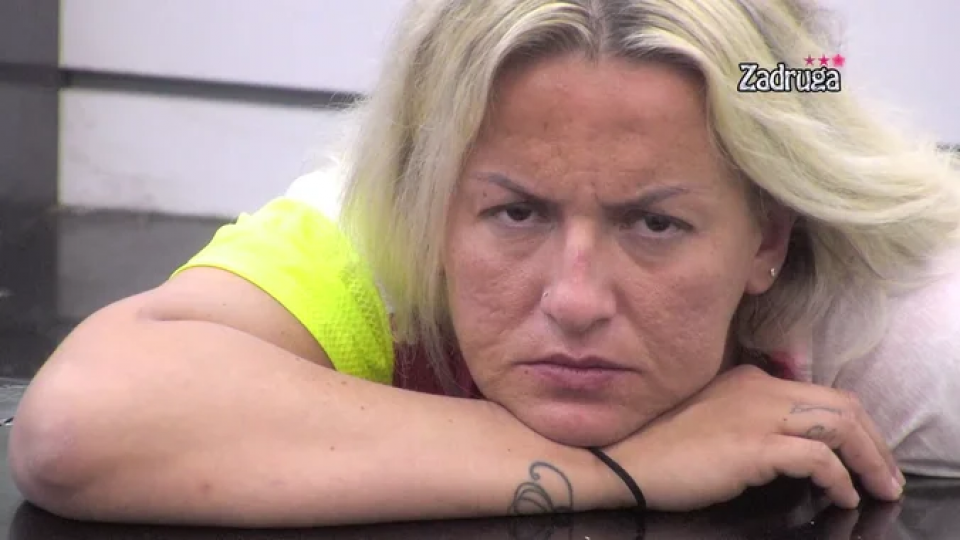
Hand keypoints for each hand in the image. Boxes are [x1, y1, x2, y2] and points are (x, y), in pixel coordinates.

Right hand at [604, 365, 905, 510]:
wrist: (624, 459)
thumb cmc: (662, 445)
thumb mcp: (712, 417)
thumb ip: (747, 416)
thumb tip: (785, 441)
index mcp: (750, 379)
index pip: (820, 393)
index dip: (854, 425)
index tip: (865, 453)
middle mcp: (759, 388)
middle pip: (841, 404)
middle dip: (874, 442)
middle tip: (886, 475)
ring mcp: (757, 414)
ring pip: (838, 425)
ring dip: (869, 460)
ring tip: (877, 488)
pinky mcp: (753, 446)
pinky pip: (817, 457)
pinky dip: (839, 479)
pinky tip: (841, 496)